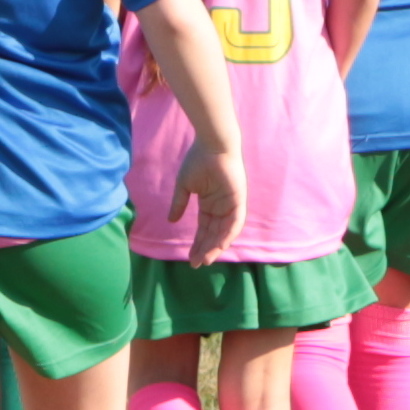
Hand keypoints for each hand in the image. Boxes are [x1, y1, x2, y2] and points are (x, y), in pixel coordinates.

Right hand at [165, 140, 244, 266]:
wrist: (211, 145)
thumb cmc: (198, 160)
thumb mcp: (184, 186)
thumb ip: (179, 204)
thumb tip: (171, 221)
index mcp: (209, 204)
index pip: (204, 229)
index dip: (197, 244)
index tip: (189, 258)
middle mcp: (221, 208)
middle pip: (213, 234)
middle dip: (205, 249)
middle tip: (196, 264)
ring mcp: (230, 205)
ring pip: (224, 232)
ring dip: (215, 247)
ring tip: (205, 260)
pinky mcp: (238, 201)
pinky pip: (234, 223)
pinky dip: (227, 235)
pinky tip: (219, 246)